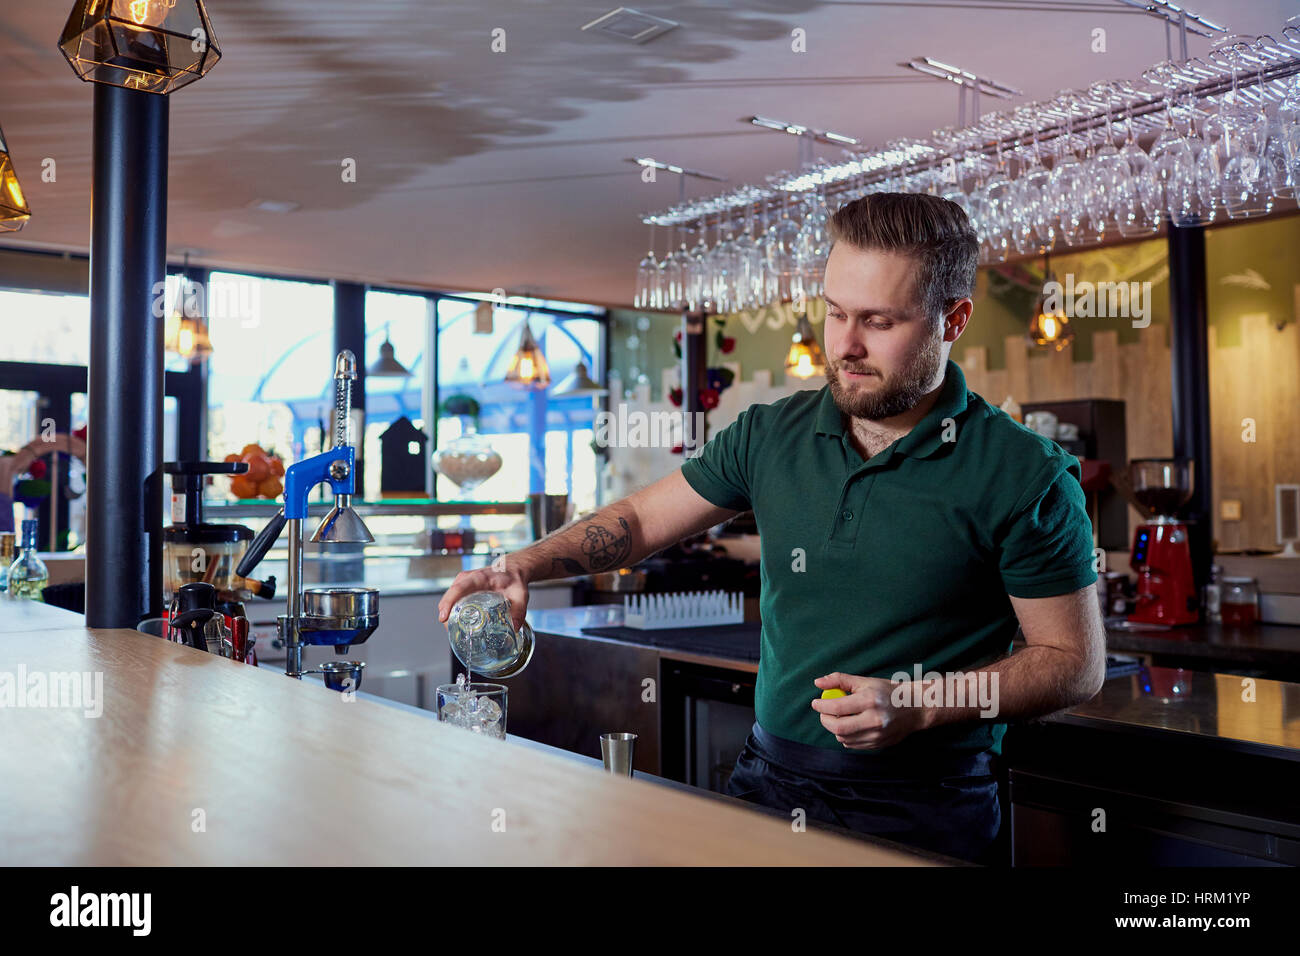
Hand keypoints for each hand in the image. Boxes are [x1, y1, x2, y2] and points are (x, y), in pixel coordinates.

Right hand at [437, 557, 530, 631]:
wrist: (512, 569)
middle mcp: (468, 578)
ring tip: (452, 629)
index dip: (449, 602)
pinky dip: (451, 609)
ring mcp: (464, 581)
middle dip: (445, 612)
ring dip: (448, 612)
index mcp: (480, 577)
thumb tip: (515, 628)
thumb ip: (519, 610)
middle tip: (448, 630)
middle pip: (450, 595)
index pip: (459, 588)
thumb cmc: (514, 580)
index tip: (443, 616)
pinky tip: (455, 621)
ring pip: (450, 597)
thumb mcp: (520, 594)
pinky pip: (453, 597)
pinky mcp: (464, 586)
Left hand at [810, 673, 926, 750]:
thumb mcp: (866, 682)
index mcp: (870, 700)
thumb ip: (840, 680)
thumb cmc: (888, 692)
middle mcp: (874, 720)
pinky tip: (850, 726)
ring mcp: (877, 735)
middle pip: (838, 727)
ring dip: (835, 729)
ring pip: (844, 738)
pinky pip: (853, 745)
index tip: (815, 703)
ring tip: (839, 718)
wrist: (915, 708)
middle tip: (823, 713)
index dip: (821, 706)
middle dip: (825, 720)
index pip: (837, 707)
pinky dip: (846, 736)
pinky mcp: (879, 745)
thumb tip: (818, 682)